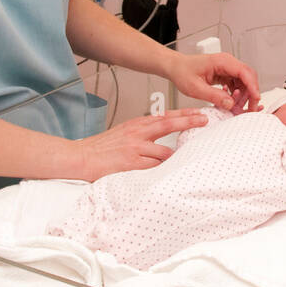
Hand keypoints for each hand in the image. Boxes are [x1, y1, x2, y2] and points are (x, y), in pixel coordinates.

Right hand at [69, 109, 206, 179]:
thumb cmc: (102, 148)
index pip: (165, 116)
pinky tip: (170, 173)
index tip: (198, 113)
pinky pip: (154, 167)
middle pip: (168, 124)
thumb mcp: (123, 134)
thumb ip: (143, 134)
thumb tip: (162, 140)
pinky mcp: (131, 163)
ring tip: (187, 160)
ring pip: (165, 151)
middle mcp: (137, 133)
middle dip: (189, 122)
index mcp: (136, 125)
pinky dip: (163, 170)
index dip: (183, 114)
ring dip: (176, 156)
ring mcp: (135, 148)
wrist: (80, 157)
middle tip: (205, 120)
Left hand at [167, 52, 260, 112]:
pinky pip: (237, 85)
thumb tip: (230, 103)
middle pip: (248, 77)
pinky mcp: (225, 74)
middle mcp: (227, 63)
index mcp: (221, 61)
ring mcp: (227, 68)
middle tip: (250, 108)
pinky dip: (237, 95)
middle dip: (251, 93)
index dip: (253, 86)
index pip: (244, 72)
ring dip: (244, 96)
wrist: (175, 67)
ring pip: (245, 82)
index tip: (256, 99)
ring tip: (236, 107)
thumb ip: (213, 96)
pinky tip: (230, 101)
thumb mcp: (195, 88)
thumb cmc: (182, 72)